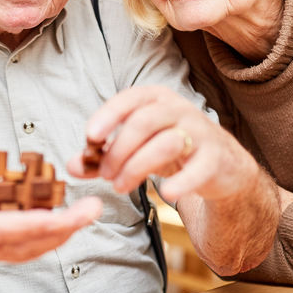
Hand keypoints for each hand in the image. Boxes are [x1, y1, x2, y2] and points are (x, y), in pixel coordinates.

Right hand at [0, 150, 101, 262]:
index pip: (1, 229)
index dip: (34, 224)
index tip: (63, 215)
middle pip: (24, 244)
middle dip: (62, 228)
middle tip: (91, 209)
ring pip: (31, 249)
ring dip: (63, 233)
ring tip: (88, 212)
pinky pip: (30, 246)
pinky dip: (52, 235)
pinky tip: (71, 219)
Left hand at [68, 85, 257, 201]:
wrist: (221, 166)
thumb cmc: (170, 150)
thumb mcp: (136, 148)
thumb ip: (103, 157)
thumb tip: (72, 166)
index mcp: (156, 99)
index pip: (129, 99)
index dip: (108, 116)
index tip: (90, 137)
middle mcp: (179, 110)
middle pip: (144, 122)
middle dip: (119, 150)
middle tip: (105, 175)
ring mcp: (200, 132)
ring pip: (166, 144)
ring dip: (138, 166)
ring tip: (120, 186)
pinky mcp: (214, 159)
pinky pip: (197, 169)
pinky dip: (180, 182)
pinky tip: (166, 194)